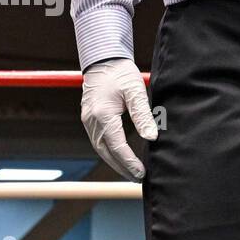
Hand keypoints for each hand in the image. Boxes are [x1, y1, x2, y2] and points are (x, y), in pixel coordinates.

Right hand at [80, 57, 157, 179]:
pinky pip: (99, 141)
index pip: (117, 146)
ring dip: (115, 162)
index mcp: (103, 116)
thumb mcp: (136, 91)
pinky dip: (110, 152)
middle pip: (107, 152)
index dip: (130, 162)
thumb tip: (151, 138)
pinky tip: (120, 156)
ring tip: (131, 172)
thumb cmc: (121, 73)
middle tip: (137, 179)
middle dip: (122, 168)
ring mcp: (88, 121)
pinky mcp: (90, 119)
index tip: (142, 173)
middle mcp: (92, 122)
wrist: (104, 60)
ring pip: (101, 149)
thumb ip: (143, 115)